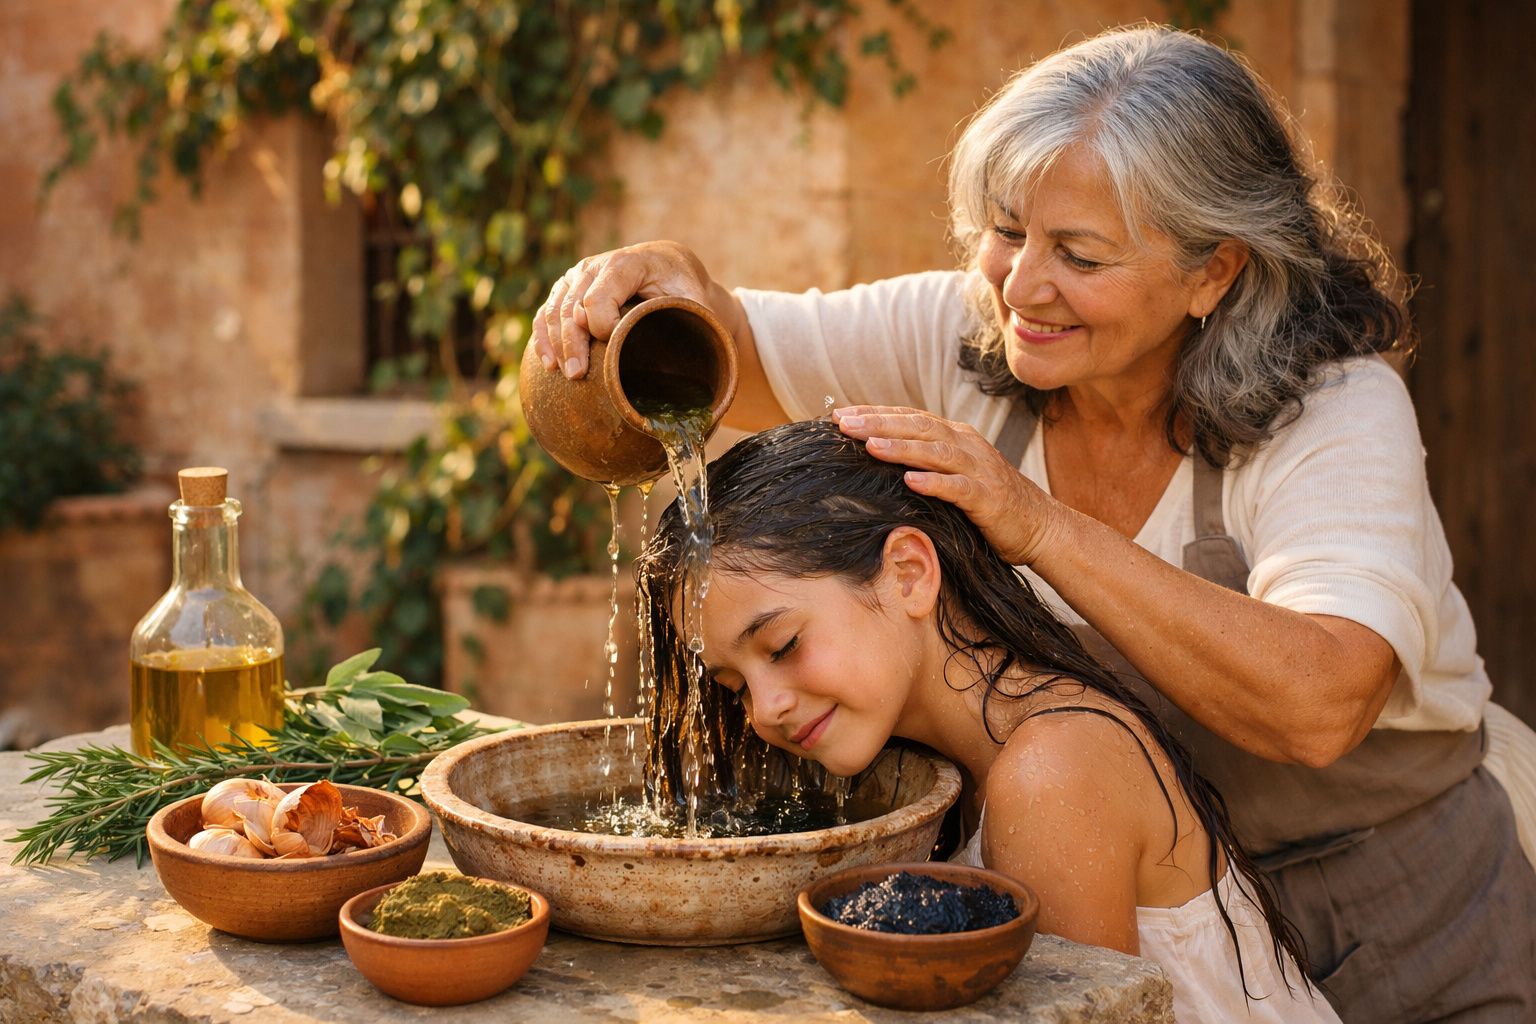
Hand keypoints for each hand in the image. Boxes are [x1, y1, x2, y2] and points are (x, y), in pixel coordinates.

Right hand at [531, 240, 722, 378]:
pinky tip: (548, 362)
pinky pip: (548, 312)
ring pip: (555, 310)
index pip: (598, 297)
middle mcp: (595, 266)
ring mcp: (578, 277)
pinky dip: (544, 337)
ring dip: (555, 343)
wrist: (669, 266)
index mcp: (625, 264)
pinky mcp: (568, 289)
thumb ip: (695, 315)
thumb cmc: (682, 284)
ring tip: (563, 373)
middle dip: (572, 343)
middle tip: (577, 374)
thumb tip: (703, 348)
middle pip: (572, 306)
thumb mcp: (694, 295)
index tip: (614, 348)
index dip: (601, 326)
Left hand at [832, 406, 1058, 564]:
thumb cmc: (990, 504)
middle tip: (844, 423)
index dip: (875, 413)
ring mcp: (979, 470)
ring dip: (901, 447)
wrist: (1041, 526)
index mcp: (956, 437)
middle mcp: (967, 445)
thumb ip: (927, 463)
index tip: (839, 415)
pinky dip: (934, 483)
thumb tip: (878, 459)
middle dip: (879, 423)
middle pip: (918, 427)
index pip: (910, 418)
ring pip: (936, 452)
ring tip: (870, 446)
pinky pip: (958, 487)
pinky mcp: (988, 498)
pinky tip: (910, 481)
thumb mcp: (955, 475)